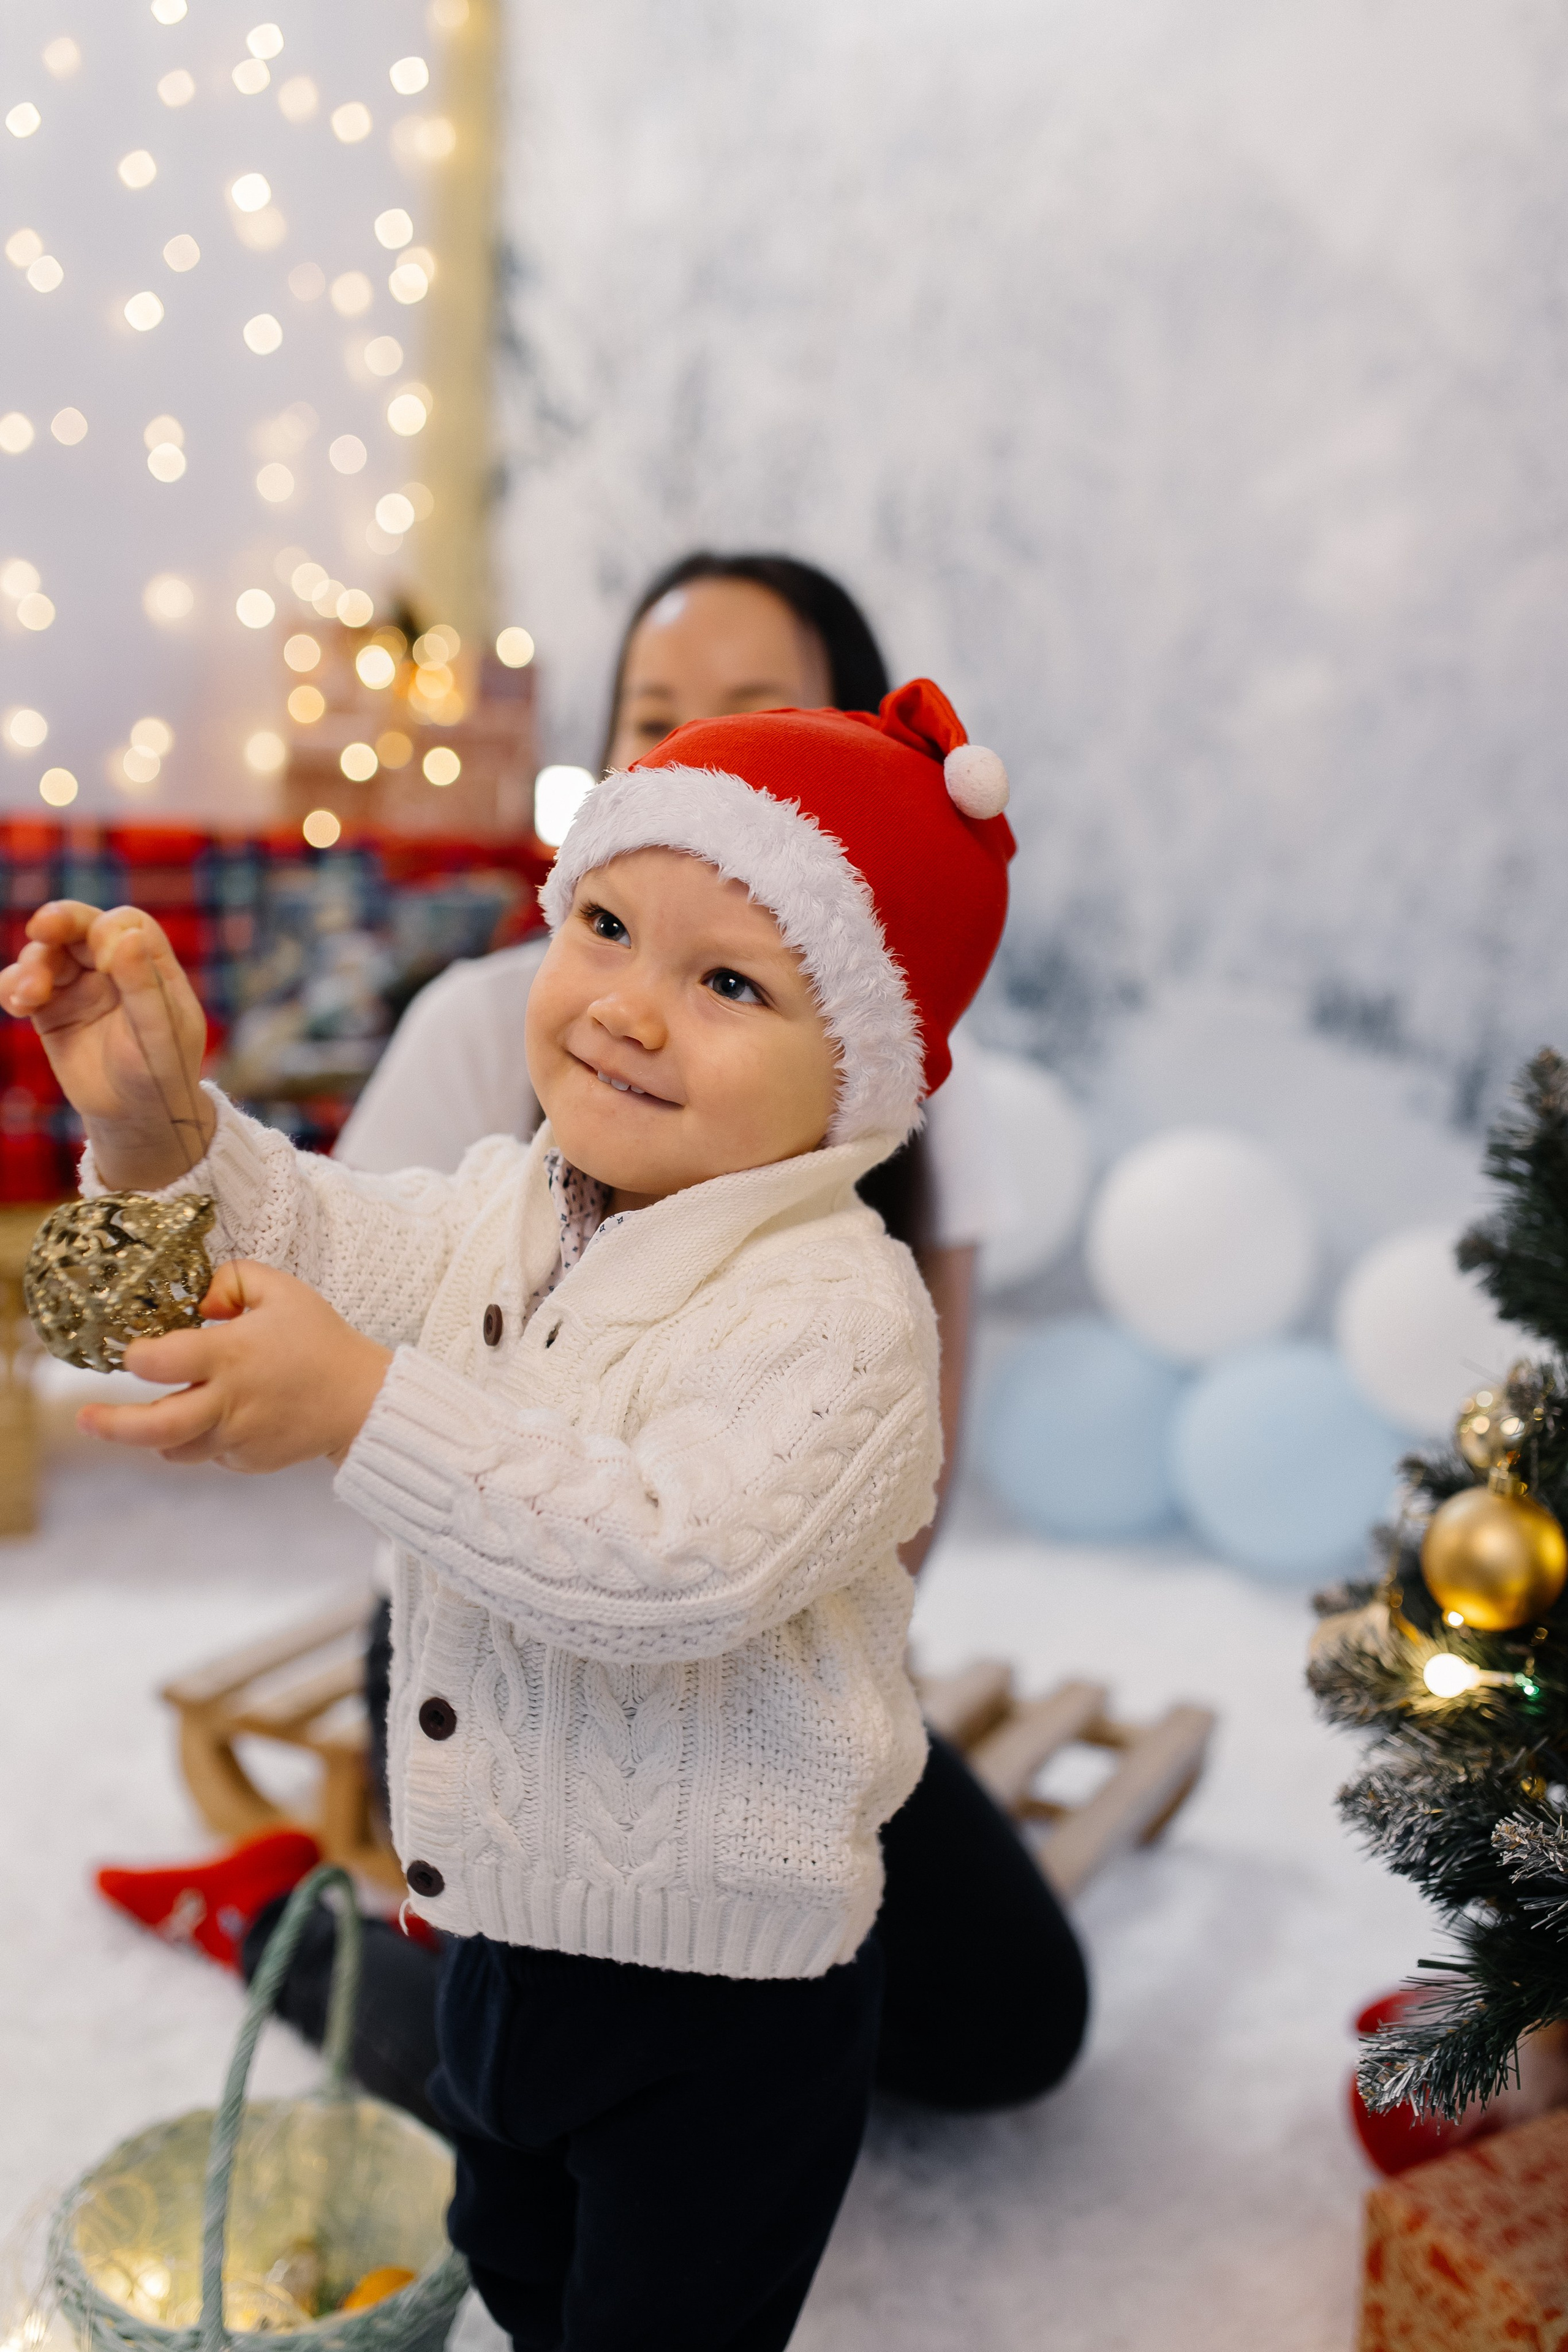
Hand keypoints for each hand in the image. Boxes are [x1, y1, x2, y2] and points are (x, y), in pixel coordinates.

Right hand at [0, 901, 212, 1189]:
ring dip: (32, 965)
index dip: (109, 932)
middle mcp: (113, 968)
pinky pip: (23, 986)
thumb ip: (143, 984)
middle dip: (58, 922)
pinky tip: (18, 1004)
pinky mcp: (51, 1010)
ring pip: (47, 954)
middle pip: (79, 926)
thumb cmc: (161, 1074)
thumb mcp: (159, 1032)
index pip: (125, 924)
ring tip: (30, 997)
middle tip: (41, 929)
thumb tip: (126, 934)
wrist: (136, 1118)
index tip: (106, 962)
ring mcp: (80, 987)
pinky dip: (13, 987)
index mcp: (149, 965)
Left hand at [78, 1260, 392, 1472]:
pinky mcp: (248, 1461)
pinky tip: (219, 1417)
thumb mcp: (282, 1290)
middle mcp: (229, 1402)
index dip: (135, 1357)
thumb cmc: (321, 1341)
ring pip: (175, 1448)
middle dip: (112, 1425)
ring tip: (143, 1420)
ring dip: (155, 1435)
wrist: (363, 1401)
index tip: (131, 1353)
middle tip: (85, 1418)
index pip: (160, 1361)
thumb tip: (195, 1302)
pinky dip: (204, 1437)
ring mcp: (237, 1437)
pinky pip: (210, 1453)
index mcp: (232, 1355)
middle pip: (155, 1427)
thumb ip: (230, 1280)